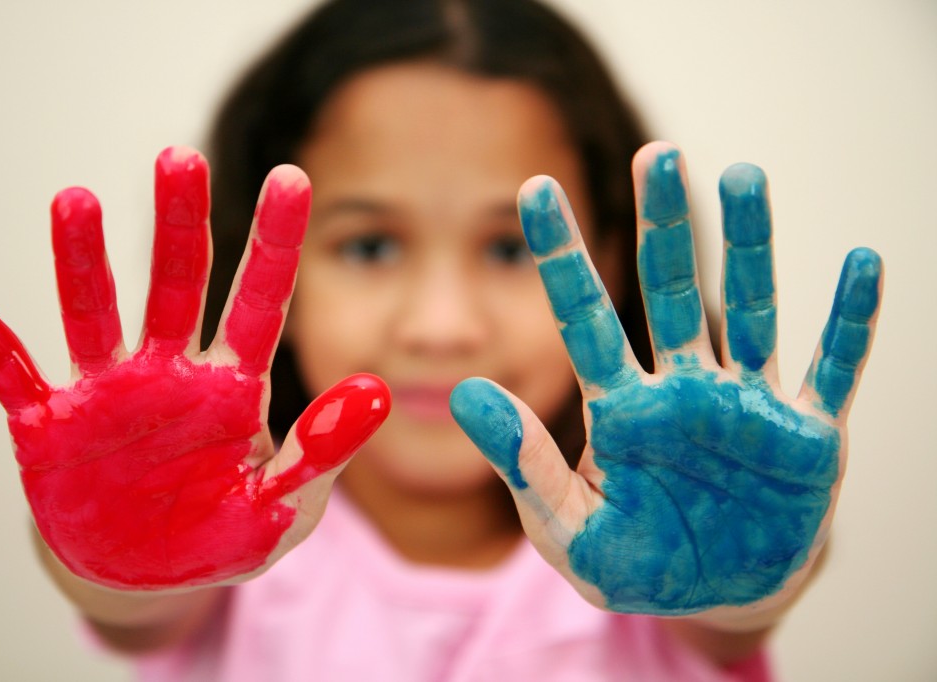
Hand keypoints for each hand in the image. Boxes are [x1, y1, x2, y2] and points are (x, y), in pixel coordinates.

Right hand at [0, 147, 388, 590]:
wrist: (145, 577)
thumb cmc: (221, 534)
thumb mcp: (280, 506)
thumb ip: (321, 453)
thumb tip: (379, 394)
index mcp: (232, 388)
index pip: (260, 301)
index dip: (275, 242)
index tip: (292, 177)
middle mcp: (169, 372)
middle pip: (178, 285)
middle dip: (179, 225)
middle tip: (179, 159)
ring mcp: (106, 392)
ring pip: (93, 312)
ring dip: (81, 260)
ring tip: (75, 201)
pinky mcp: (49, 423)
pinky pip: (9, 368)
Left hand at [450, 141, 881, 622]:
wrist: (716, 598)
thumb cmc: (635, 563)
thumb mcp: (567, 527)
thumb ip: (524, 464)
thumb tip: (464, 395)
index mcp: (622, 408)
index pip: (583, 317)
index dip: (560, 254)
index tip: (534, 189)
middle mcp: (683, 389)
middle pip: (670, 291)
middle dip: (663, 225)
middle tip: (657, 153)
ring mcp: (747, 405)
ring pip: (751, 310)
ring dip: (751, 247)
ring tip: (743, 176)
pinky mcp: (805, 434)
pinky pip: (831, 368)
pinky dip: (850, 322)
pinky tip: (860, 264)